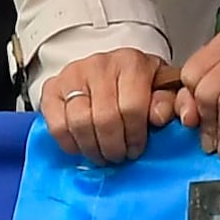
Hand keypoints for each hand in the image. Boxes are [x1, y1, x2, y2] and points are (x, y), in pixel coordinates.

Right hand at [35, 47, 186, 164]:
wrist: (111, 69)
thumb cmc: (138, 83)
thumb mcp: (161, 88)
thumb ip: (167, 102)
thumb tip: (159, 116)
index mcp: (131, 63)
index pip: (132, 108)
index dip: (135, 136)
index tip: (136, 149)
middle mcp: (100, 64)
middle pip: (104, 119)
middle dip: (114, 146)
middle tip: (119, 156)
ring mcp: (73, 75)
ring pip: (79, 123)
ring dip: (93, 148)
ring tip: (103, 154)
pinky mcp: (52, 88)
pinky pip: (57, 124)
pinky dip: (69, 143)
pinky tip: (82, 146)